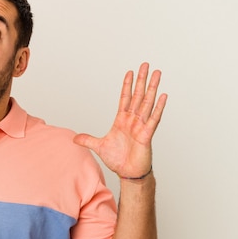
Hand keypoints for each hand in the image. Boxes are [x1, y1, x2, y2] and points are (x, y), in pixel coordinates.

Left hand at [73, 63, 166, 178]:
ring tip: (157, 74)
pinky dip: (158, 107)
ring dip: (152, 88)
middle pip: (137, 95)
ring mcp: (141, 126)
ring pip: (147, 103)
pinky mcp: (147, 135)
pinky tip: (163, 95)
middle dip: (141, 80)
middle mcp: (133, 120)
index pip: (124, 98)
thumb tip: (74, 139)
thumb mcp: (99, 147)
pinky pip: (153, 119)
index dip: (127, 85)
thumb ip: (87, 140)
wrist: (127, 173)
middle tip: (145, 65)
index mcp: (122, 120)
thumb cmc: (117, 160)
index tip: (130, 72)